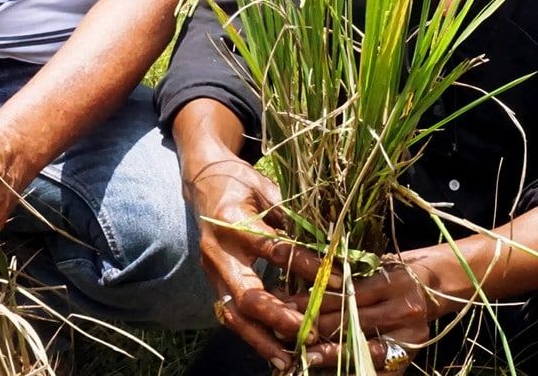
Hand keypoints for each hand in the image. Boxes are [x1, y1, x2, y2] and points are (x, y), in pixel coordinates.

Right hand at [185, 156, 311, 371]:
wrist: (201, 180)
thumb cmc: (237, 180)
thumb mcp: (264, 186)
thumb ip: (290, 212)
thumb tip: (328, 238)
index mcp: (232, 221)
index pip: (274, 250)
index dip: (307, 266)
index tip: (337, 280)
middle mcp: (217, 252)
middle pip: (246, 295)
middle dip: (279, 318)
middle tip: (310, 334)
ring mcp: (212, 271)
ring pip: (234, 315)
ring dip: (262, 339)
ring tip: (289, 360)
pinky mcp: (215, 282)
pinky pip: (232, 314)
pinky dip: (254, 334)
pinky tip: (276, 351)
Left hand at [277, 250, 436, 369]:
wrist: (439, 284)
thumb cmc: (399, 269)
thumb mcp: (377, 263)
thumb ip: (349, 274)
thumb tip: (307, 282)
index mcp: (392, 282)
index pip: (347, 294)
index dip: (316, 300)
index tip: (287, 304)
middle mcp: (402, 310)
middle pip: (352, 322)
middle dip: (316, 327)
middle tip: (286, 331)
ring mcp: (409, 336)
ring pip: (364, 348)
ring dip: (331, 353)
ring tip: (306, 356)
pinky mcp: (410, 355)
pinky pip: (380, 369)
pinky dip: (355, 369)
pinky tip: (332, 371)